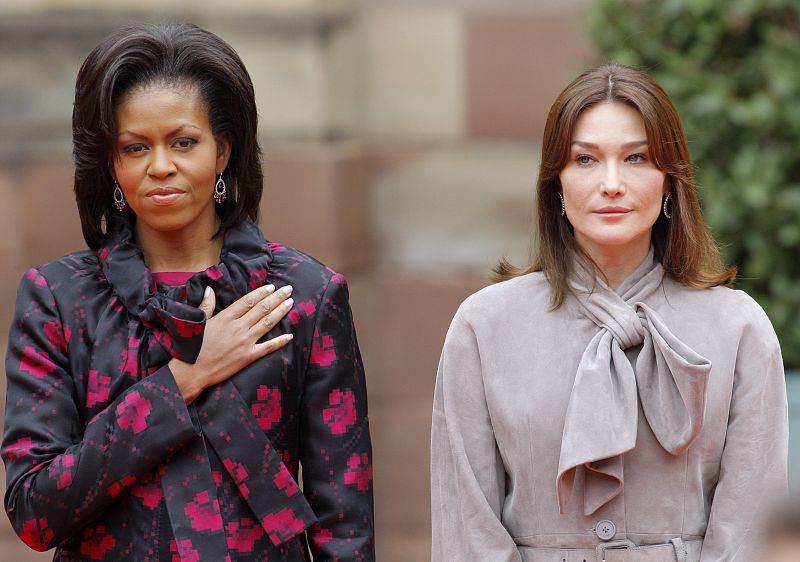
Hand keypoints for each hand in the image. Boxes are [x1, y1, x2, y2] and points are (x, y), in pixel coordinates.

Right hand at [169, 284, 293, 403]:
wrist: (191, 372)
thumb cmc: (192, 347)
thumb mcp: (198, 322)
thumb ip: (207, 305)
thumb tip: (210, 289)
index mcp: (225, 318)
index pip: (248, 301)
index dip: (261, 293)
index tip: (272, 287)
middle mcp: (238, 328)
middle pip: (261, 309)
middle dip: (277, 298)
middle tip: (288, 289)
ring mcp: (244, 342)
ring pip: (267, 324)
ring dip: (280, 312)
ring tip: (291, 303)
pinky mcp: (248, 357)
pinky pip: (268, 347)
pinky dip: (280, 341)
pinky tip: (290, 335)